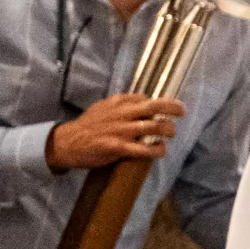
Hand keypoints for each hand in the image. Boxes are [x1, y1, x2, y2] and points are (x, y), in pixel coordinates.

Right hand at [45, 95, 184, 170]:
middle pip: (154, 107)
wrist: (67, 142)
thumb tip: (143, 99)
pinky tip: (160, 150)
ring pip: (154, 127)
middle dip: (173, 108)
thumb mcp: (104, 106)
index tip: (169, 107)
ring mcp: (121, 131)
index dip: (161, 102)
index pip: (145, 98)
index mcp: (118, 102)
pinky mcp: (118, 148)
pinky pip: (144, 149)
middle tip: (182, 112)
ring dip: (168, 130)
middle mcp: (122, 114)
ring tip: (170, 134)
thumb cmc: (89, 125)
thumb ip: (123, 103)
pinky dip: (157, 150)